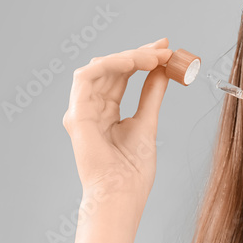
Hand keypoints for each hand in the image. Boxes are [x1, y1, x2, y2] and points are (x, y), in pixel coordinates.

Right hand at [62, 37, 173, 202]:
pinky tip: (134, 61)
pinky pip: (87, 76)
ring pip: (100, 67)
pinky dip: (111, 64)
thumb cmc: (133, 171)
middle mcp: (91, 108)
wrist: (122, 194)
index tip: (166, 50)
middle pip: (112, 69)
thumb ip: (151, 94)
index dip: (142, 60)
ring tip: (155, 56)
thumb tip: (162, 70)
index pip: (122, 77)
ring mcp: (82, 110)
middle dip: (139, 54)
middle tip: (165, 48)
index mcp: (107, 113)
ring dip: (129, 57)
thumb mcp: (148, 122)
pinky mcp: (76, 113)